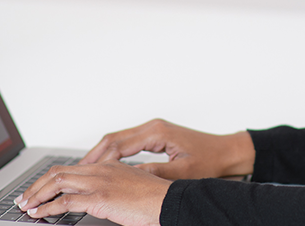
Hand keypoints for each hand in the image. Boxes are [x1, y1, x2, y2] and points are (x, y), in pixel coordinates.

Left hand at [15, 161, 168, 225]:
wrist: (171, 202)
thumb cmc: (156, 200)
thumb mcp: (131, 190)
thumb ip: (112, 191)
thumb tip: (97, 200)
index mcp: (108, 166)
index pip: (70, 168)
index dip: (50, 178)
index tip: (39, 189)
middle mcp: (101, 170)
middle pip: (58, 172)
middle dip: (37, 186)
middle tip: (24, 198)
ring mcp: (100, 182)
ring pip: (57, 183)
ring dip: (37, 195)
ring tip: (26, 206)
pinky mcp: (101, 197)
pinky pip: (66, 201)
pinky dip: (47, 207)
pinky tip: (39, 213)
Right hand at [81, 118, 254, 179]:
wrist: (228, 153)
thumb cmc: (211, 161)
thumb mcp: (182, 173)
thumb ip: (154, 174)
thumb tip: (127, 177)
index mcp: (157, 132)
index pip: (118, 145)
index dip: (99, 160)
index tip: (84, 173)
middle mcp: (153, 127)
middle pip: (113, 138)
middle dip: (93, 155)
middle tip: (75, 171)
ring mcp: (154, 130)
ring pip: (118, 139)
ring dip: (102, 153)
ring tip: (85, 170)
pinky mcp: (157, 136)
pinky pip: (128, 142)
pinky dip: (114, 153)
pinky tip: (106, 166)